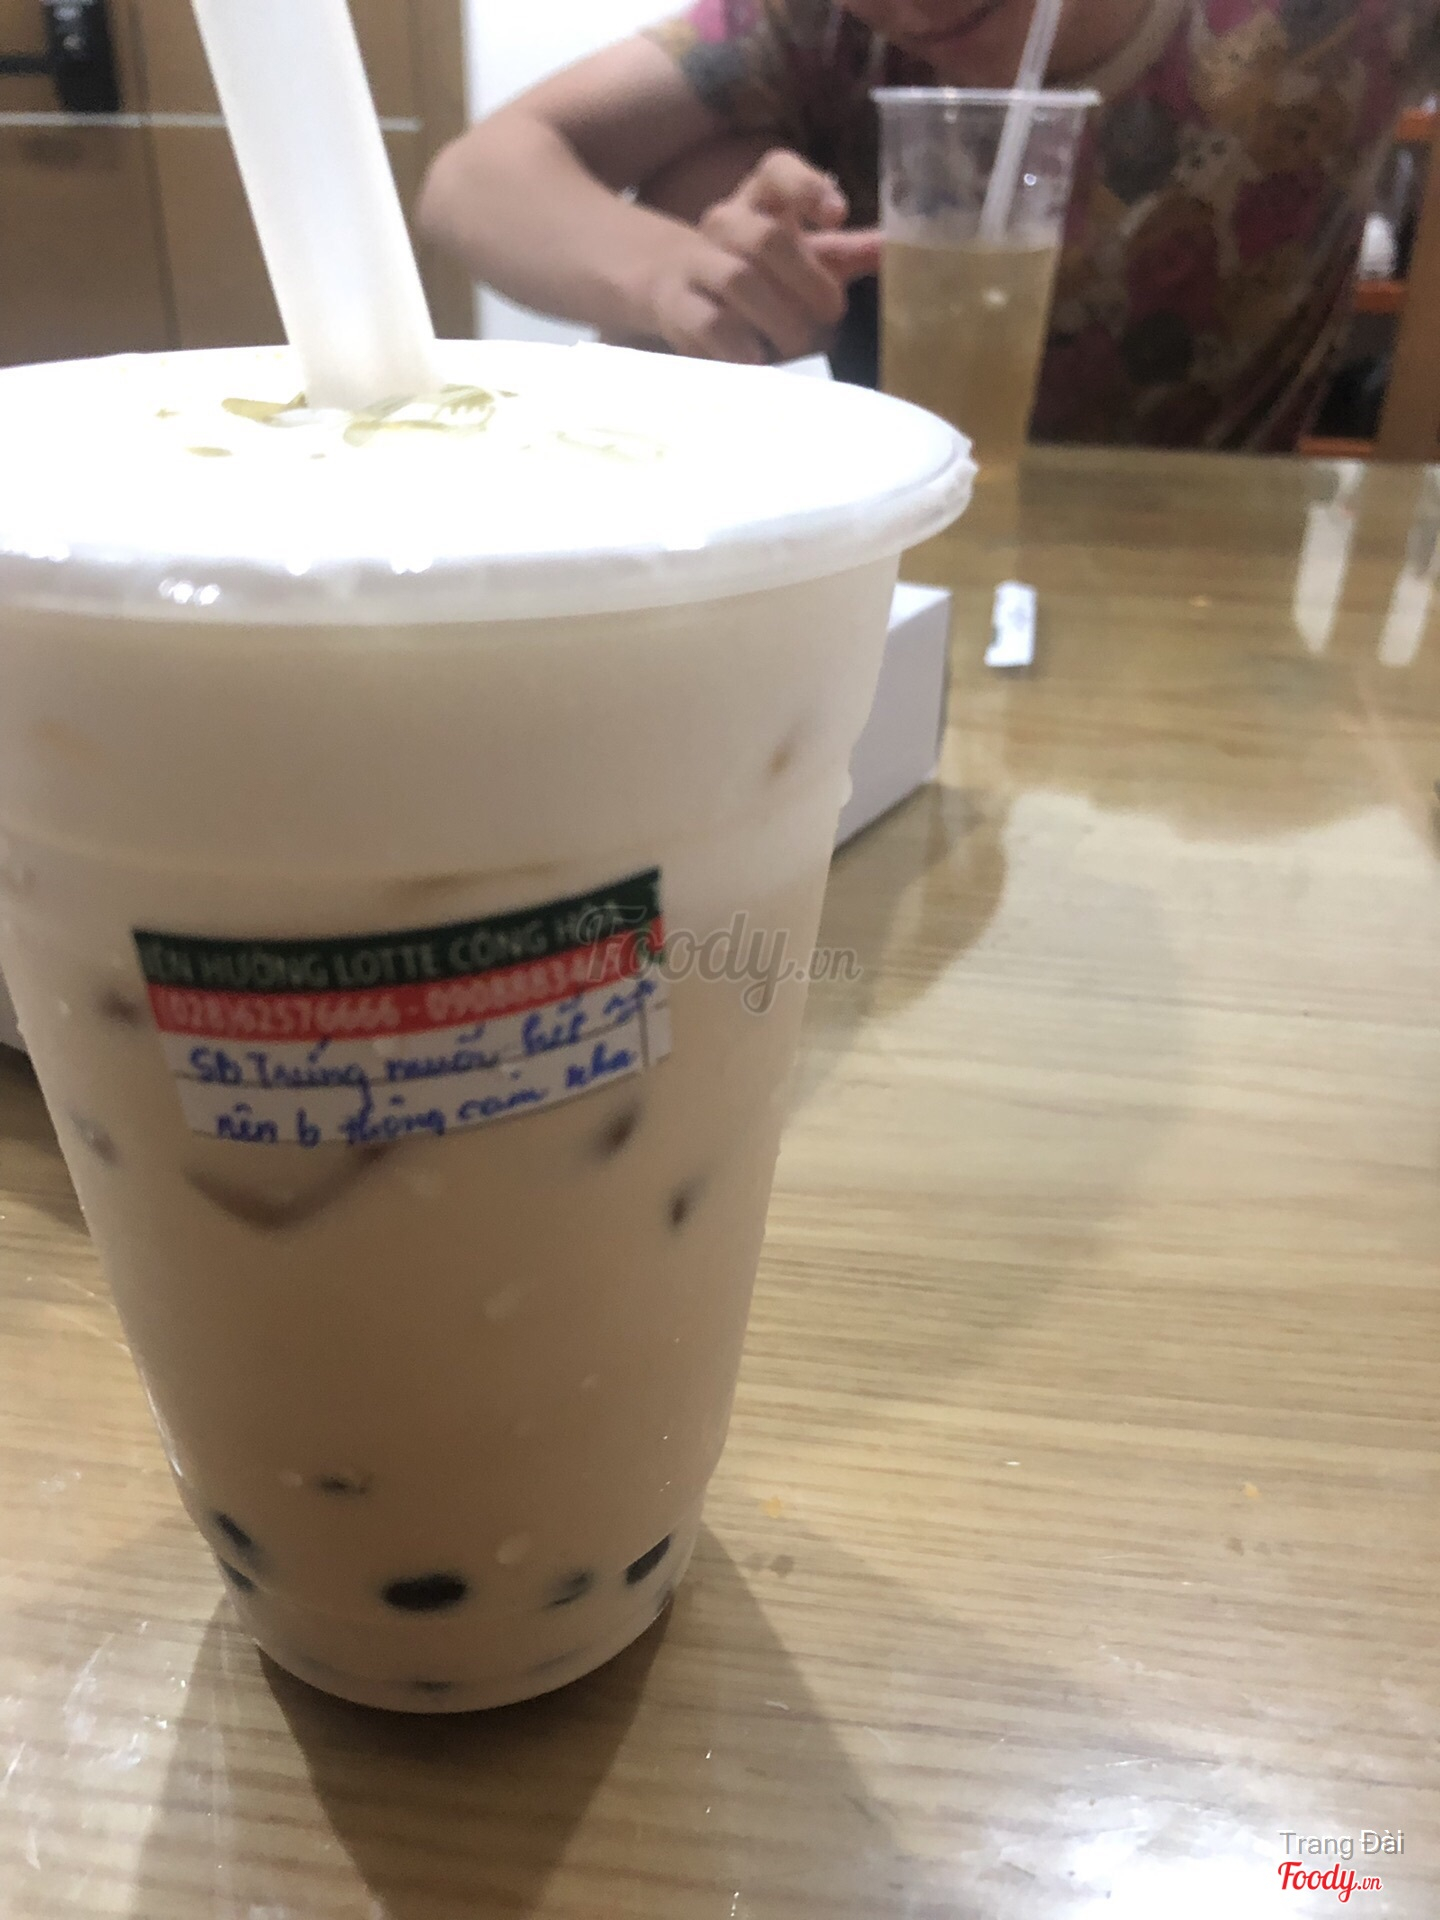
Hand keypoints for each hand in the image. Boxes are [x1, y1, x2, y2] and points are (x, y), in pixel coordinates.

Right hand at [640, 149, 881, 363]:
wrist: (676, 288)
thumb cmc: (759, 274)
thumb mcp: (804, 258)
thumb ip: (847, 254)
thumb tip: (896, 248)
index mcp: (761, 201)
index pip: (776, 171)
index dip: (805, 186)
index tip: (837, 214)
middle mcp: (726, 222)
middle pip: (766, 237)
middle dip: (807, 280)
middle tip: (832, 315)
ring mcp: (695, 261)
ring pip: (738, 280)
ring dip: (778, 318)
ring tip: (799, 347)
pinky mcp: (674, 303)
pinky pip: (708, 323)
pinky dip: (739, 345)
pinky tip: (759, 360)